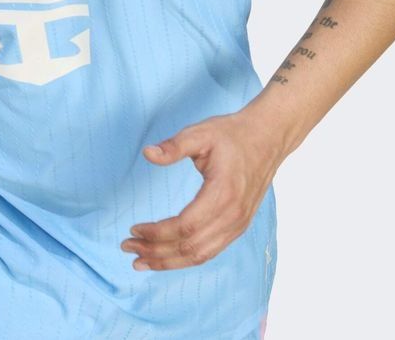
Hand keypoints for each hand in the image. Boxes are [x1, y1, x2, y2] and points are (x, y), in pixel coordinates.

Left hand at [120, 105, 286, 271]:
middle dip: (156, 252)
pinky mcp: (239, 226)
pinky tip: (167, 257)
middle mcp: (233, 215)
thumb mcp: (201, 133)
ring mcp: (238, 224)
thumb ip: (174, 146)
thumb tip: (147, 153)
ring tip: (141, 260)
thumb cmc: (231, 134)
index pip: (185, 226)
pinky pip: (210, 251)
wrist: (267, 138)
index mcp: (223, 193)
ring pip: (200, 255)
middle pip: (190, 247)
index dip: (157, 233)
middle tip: (127, 248)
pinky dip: (186, 258)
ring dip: (169, 262)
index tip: (134, 229)